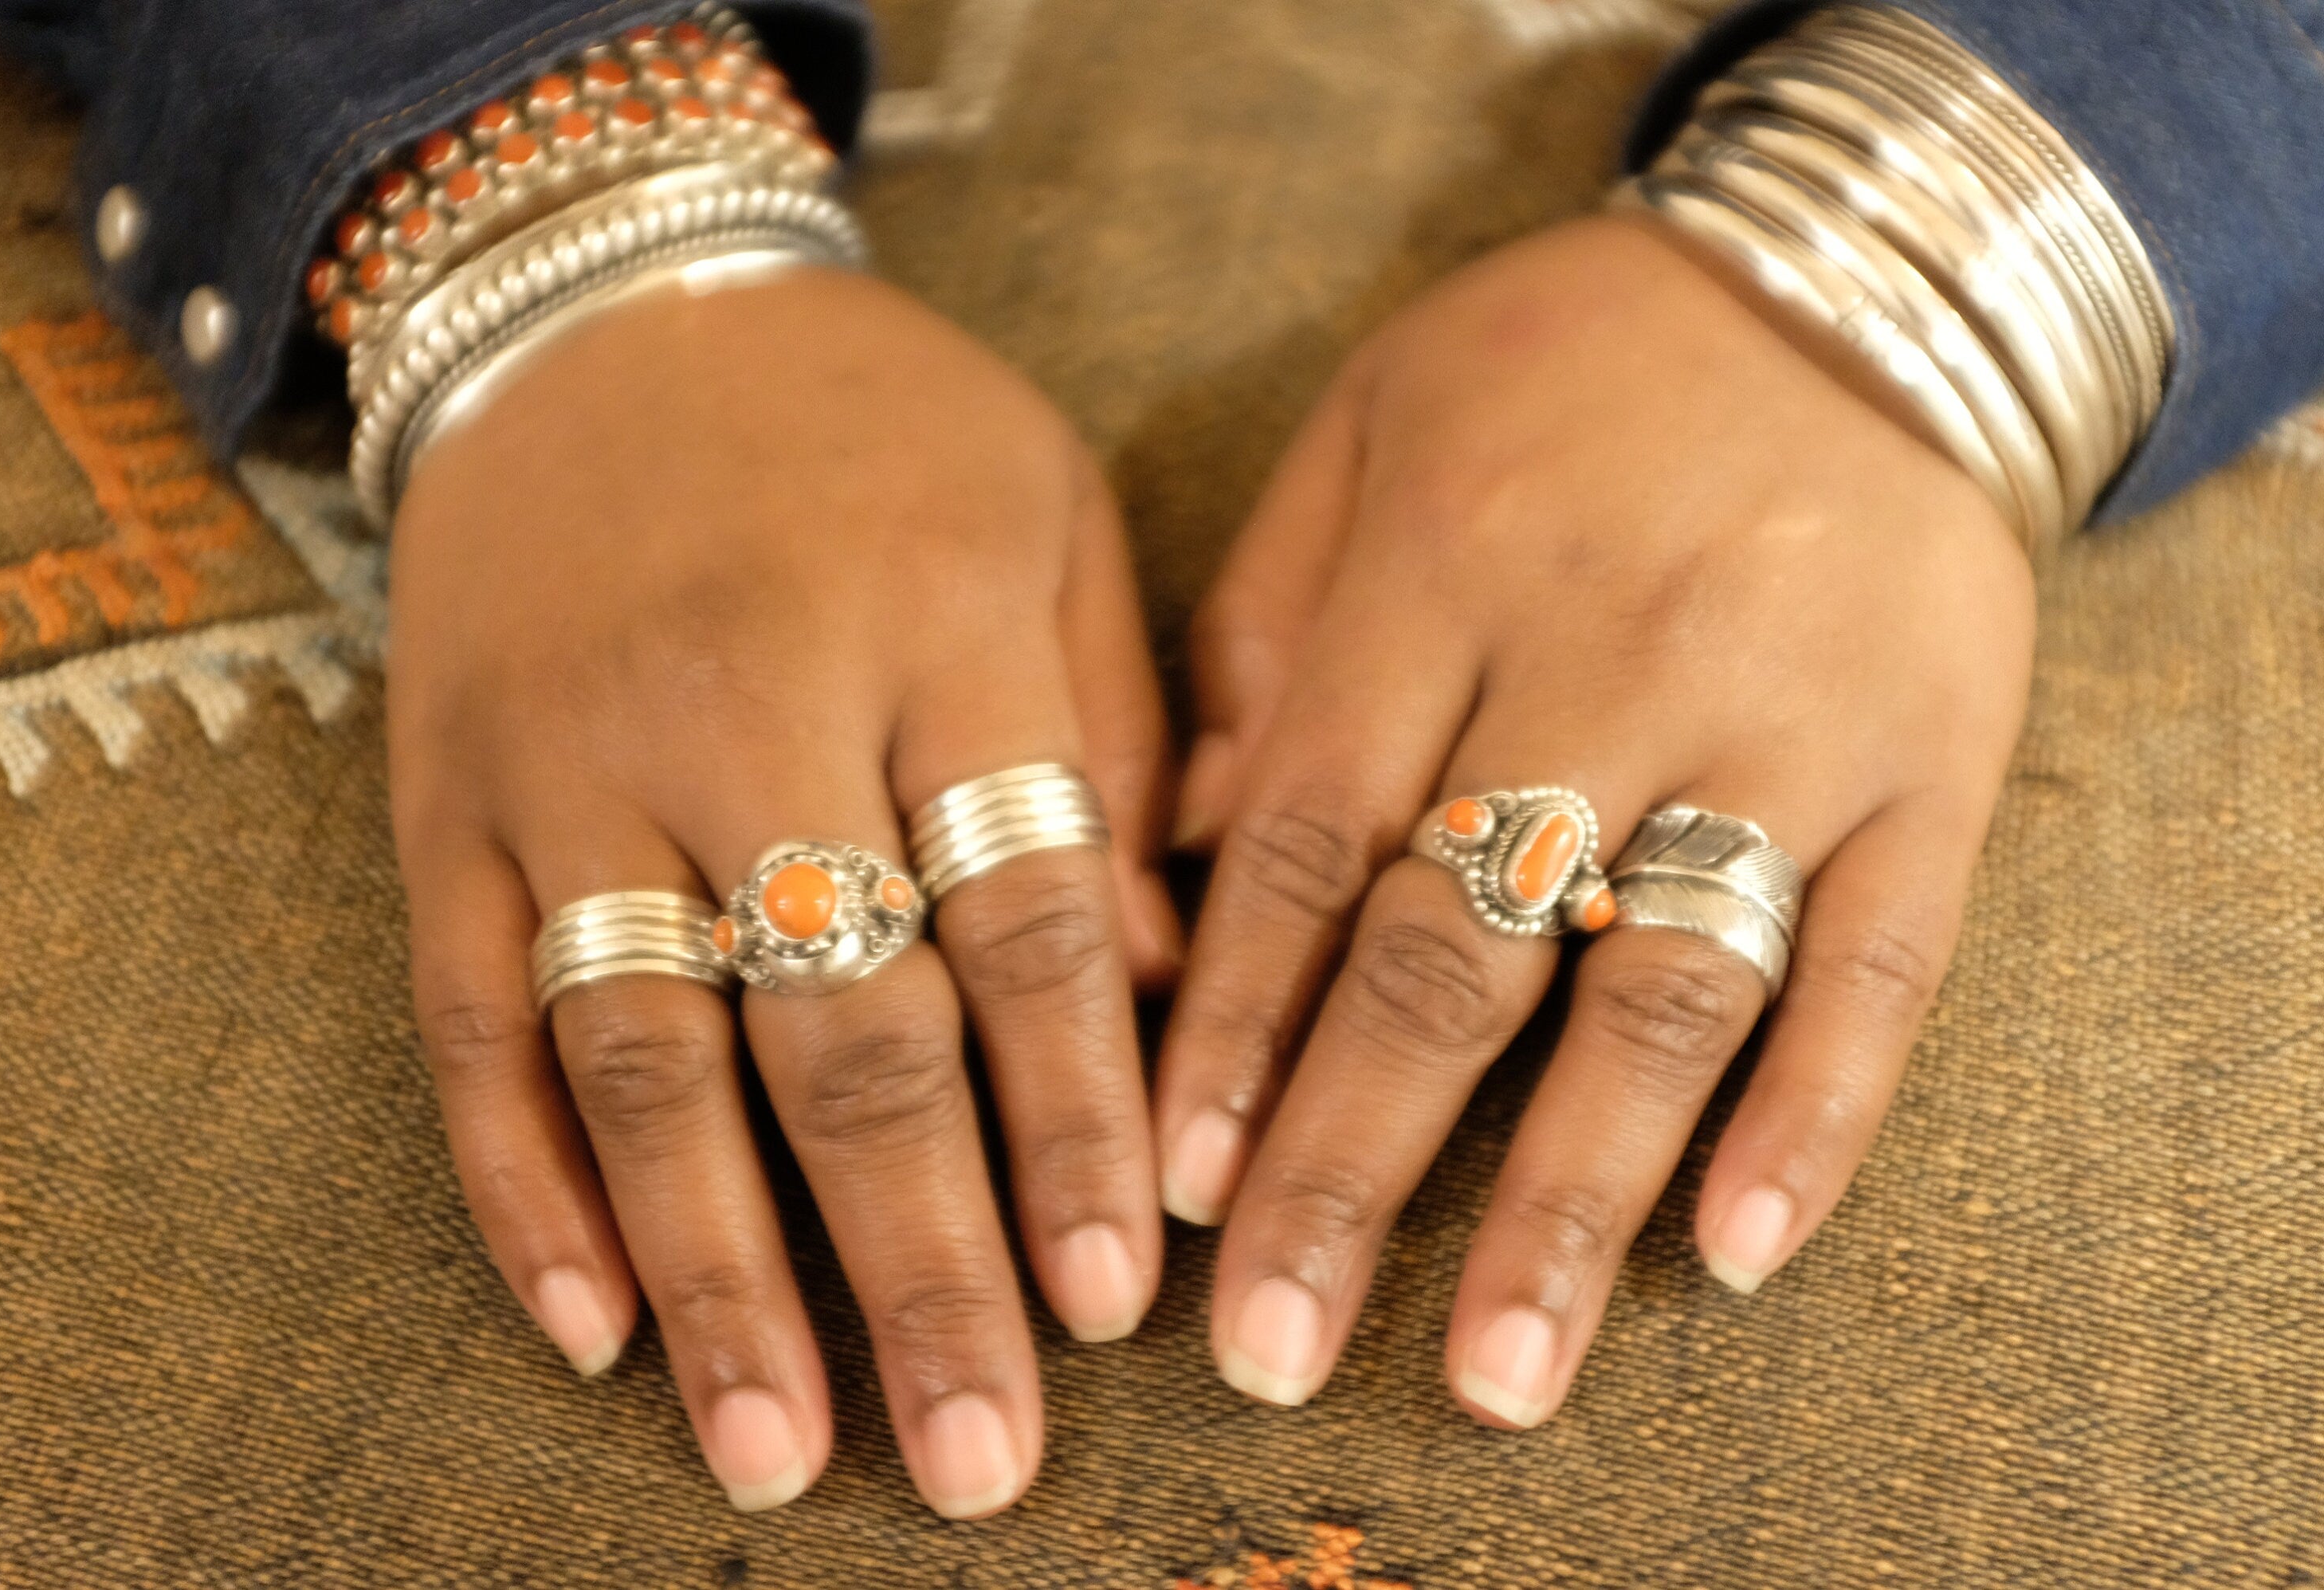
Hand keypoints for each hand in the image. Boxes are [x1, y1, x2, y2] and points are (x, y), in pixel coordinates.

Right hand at [385, 265, 1180, 1517]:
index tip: (1124, 1298)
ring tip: (785, 1454)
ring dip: (720, 1277)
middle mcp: (742, 702)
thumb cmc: (875, 426)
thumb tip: (1174, 1001)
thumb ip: (1113, 744)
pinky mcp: (439, 801)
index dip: (1077, 1124)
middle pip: (844, 1029)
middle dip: (922, 1259)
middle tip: (985, 1455)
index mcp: (934, 623)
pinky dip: (525, 1188)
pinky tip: (598, 1329)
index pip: (1029, 924)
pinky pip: (473, 1023)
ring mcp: (567, 762)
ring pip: (647, 1058)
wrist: (605, 303)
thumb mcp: (1048, 515)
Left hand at [1154, 215, 2034, 1422]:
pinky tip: (1734, 1251)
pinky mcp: (1944, 762)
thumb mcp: (1370, 426)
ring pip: (1664, 988)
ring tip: (1503, 1370)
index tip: (1183, 1190)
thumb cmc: (1565, 363)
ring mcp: (1796, 717)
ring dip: (1575, 1196)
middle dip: (1358, 1164)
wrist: (1859, 272)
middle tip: (1280, 1352)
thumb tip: (1186, 859)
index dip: (1240, 1034)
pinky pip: (1881, 965)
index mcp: (1446, 566)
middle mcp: (1615, 651)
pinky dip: (1815, 1116)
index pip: (1311, 846)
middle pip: (1458, 949)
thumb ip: (1263, 630)